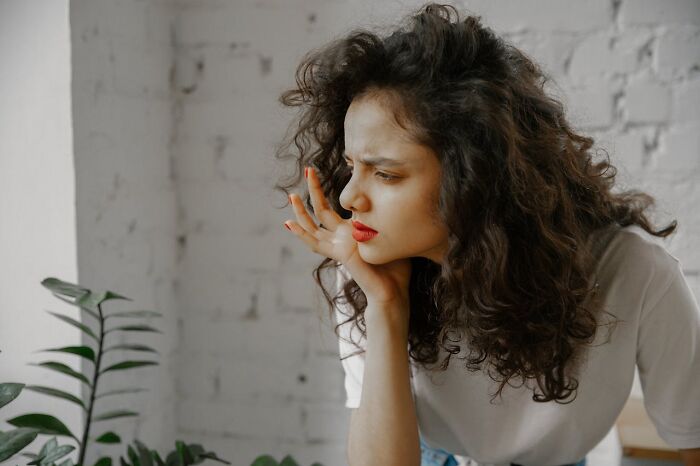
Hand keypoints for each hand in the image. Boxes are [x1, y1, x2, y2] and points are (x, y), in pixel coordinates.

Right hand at [284, 166, 411, 310]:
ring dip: (301, 212)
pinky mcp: (340, 256)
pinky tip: (289, 224)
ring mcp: (338, 248)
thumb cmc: (396, 268)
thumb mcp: (390, 234)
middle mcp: (341, 239)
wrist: (393, 293)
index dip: (328, 192)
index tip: (324, 173)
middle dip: (314, 190)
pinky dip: (302, 234)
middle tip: (308, 170)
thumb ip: (384, 218)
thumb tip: (391, 197)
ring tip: (291, 196)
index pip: (334, 209)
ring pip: (313, 227)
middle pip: (320, 212)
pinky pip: (317, 244)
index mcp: (351, 233)